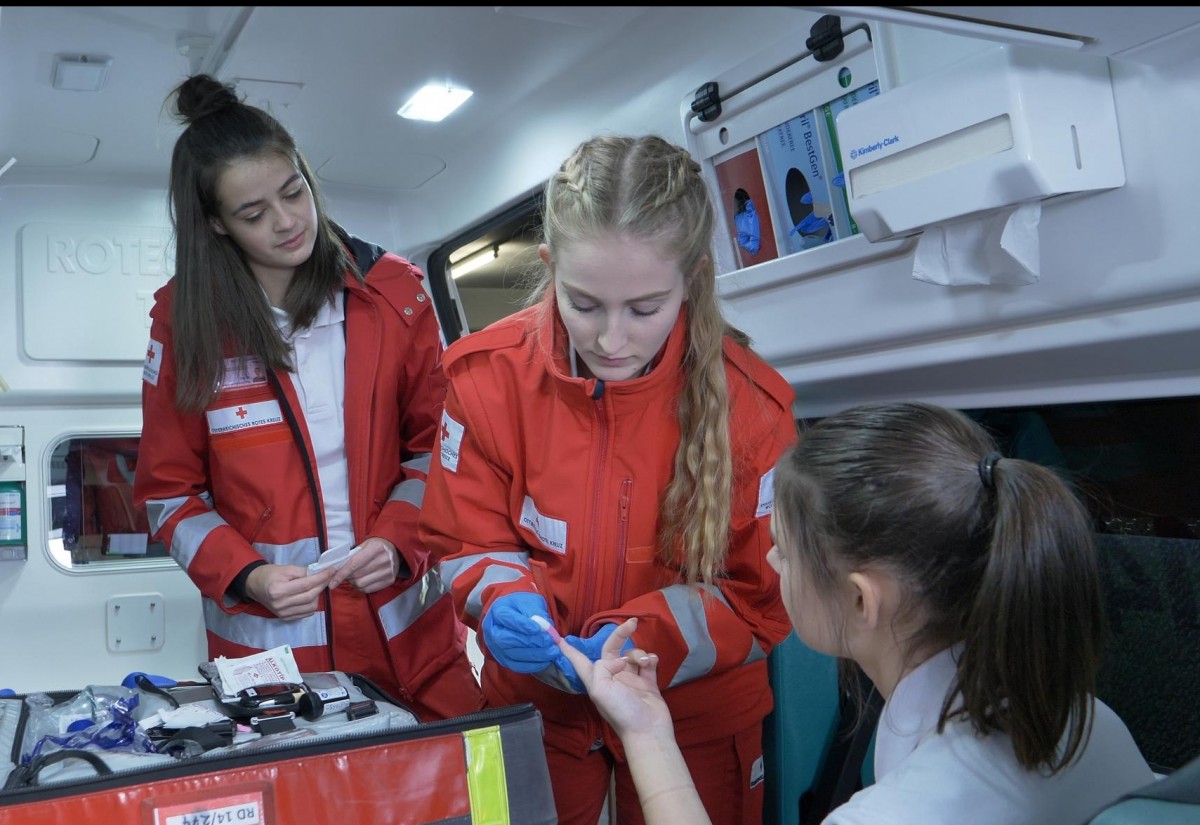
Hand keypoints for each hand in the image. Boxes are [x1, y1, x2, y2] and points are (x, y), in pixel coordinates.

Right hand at [246, 563, 335, 619]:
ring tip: (317, 586)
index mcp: (278, 590)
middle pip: (309, 596)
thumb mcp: (285, 568)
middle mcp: (280, 604)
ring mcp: (282, 613)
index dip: (321, 577)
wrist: (255, 585)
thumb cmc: (270, 574)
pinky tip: (311, 595)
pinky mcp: (285, 618)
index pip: (306, 585)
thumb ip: (303, 571)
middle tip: (328, 576)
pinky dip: (312, 604)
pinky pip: (305, 613)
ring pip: (310, 607)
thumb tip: (320, 572)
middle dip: (322, 585)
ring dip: (318, 595)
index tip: (331, 570)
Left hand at [328, 537, 403, 593]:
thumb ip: (352, 556)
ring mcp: (388, 571)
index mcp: (376, 548)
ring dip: (353, 583)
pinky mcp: (390, 580)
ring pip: (362, 584)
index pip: (354, 564)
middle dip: (347, 577)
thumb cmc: (376, 546)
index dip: (341, 574)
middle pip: (357, 576)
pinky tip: (361, 580)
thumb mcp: (364, 544)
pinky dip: (361, 587)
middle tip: (344, 575)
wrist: (396, 549)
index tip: (332, 583)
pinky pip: (369, 589)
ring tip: (353, 577)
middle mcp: (384, 560)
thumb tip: (335, 569)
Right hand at [481, 592, 559, 673]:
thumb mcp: (530, 602)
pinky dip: (532, 664)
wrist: (516, 616)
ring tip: (552, 652)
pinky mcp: (503, 659)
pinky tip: (546, 660)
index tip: (538, 629)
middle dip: (530, 642)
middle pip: (506, 639)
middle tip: (549, 642)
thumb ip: (536, 613)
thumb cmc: (523, 608)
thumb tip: (546, 629)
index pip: (507, 619)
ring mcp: (496, 647)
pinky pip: (516, 666)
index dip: (522, 625)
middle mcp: (492, 630)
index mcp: (498, 610)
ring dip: (534, 655)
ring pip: (512, 654)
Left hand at [555, 618, 671, 739]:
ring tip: (644, 664)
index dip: (569, 650)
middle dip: (620, 634)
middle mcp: (612, 677)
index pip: (579, 661)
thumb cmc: (621, 711)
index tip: (558, 636)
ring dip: (639, 654)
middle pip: (612, 649)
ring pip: (632, 655)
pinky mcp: (647, 683)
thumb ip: (602, 667)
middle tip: (632, 622)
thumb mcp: (601, 689)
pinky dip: (650, 659)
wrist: (648, 730)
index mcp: (596, 679)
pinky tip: (651, 663)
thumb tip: (619, 660)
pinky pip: (648, 663)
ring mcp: (631, 680)